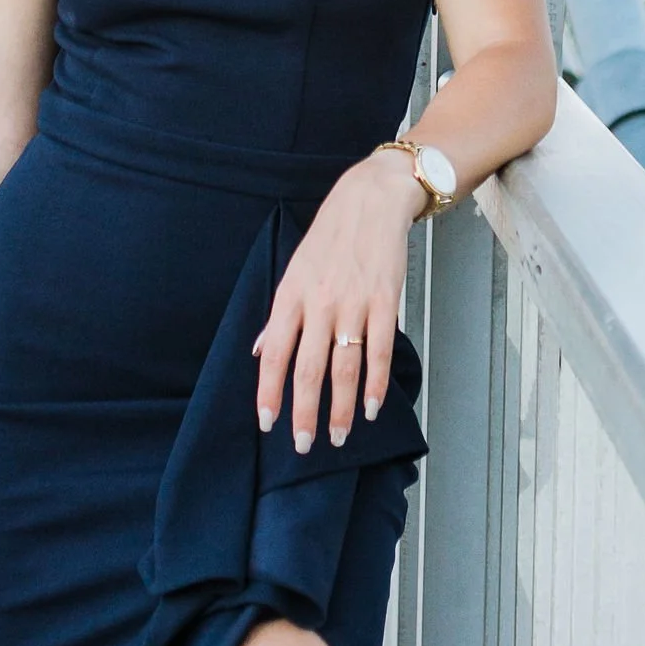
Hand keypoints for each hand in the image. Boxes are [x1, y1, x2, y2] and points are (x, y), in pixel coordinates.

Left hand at [254, 152, 418, 452]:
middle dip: (305, 412)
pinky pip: (379, 351)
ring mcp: (353, 304)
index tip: (268, 422)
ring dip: (341, 407)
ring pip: (345, 367)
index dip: (269, 391)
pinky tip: (373, 406)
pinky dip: (376, 383)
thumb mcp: (294, 271)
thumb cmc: (329, 238)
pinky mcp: (384, 301)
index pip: (275, 354)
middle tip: (304, 444)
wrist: (370, 201)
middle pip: (309, 369)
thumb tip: (261, 352)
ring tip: (338, 435)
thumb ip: (279, 317)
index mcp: (291, 296)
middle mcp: (319, 303)